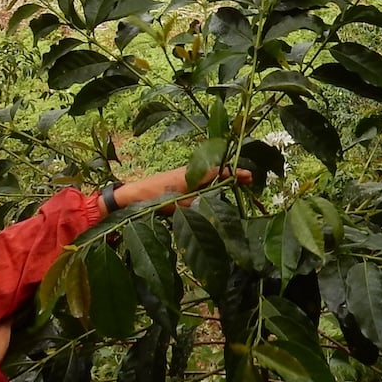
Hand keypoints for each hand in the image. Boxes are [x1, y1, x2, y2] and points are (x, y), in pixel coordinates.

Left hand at [112, 165, 252, 209]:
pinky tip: (211, 194)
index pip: (220, 171)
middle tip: (248, 182)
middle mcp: (189, 171)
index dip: (236, 174)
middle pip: (215, 171)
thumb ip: (202, 204)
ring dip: (220, 181)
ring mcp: (181, 176)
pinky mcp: (175, 182)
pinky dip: (208, 185)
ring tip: (234, 188)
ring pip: (206, 176)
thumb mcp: (182, 205)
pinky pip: (197, 181)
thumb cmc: (155, 198)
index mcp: (193, 173)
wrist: (130, 196)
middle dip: (231, 176)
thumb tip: (220, 210)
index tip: (250, 177)